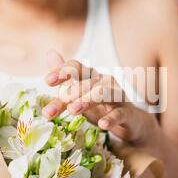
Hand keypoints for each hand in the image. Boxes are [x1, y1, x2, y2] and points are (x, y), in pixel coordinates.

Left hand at [42, 50, 157, 144]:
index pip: (76, 67)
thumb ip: (65, 79)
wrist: (130, 122)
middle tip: (58, 102)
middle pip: (86, 83)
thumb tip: (50, 53)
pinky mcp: (127, 112)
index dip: (62, 71)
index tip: (47, 81)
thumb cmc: (101, 106)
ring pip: (104, 93)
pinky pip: (119, 113)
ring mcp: (118, 96)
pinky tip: (102, 124)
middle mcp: (104, 82)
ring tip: (73, 109)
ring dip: (88, 100)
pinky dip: (111, 118)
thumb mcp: (80, 94)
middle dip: (70, 92)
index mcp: (91, 76)